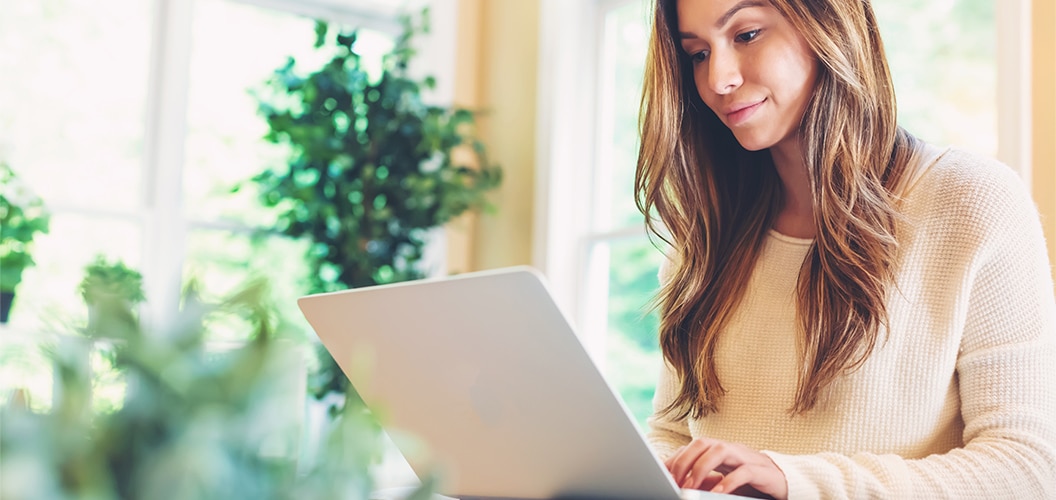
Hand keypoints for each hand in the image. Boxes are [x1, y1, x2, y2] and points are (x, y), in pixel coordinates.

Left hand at [665, 438, 786, 498]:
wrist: (784, 483)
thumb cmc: (749, 481)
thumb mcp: (722, 479)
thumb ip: (702, 478)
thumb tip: (676, 479)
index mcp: (719, 450)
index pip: (693, 447)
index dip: (677, 459)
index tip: (664, 475)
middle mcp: (731, 449)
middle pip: (703, 444)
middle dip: (685, 460)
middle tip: (674, 481)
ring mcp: (747, 457)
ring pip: (721, 451)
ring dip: (702, 468)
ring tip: (691, 486)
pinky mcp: (762, 471)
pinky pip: (744, 472)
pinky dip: (728, 482)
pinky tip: (717, 493)